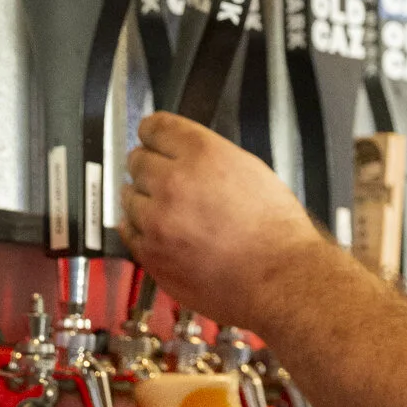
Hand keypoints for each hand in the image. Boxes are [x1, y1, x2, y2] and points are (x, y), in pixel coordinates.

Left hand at [121, 113, 324, 329]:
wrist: (278, 279)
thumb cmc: (276, 232)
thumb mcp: (251, 171)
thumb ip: (210, 158)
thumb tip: (184, 156)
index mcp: (202, 154)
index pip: (155, 127)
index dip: (154, 133)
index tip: (153, 137)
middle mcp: (173, 182)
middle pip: (137, 160)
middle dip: (150, 166)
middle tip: (166, 179)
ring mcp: (157, 220)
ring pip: (128, 196)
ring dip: (144, 199)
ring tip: (170, 211)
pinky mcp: (150, 252)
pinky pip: (129, 232)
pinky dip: (141, 229)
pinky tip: (162, 232)